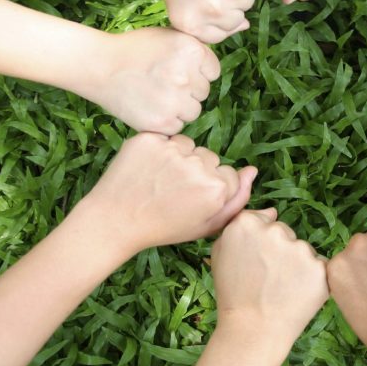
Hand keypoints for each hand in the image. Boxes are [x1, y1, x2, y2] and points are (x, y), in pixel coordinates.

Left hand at [81, 133, 256, 253]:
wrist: (114, 222)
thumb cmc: (164, 227)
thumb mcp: (206, 225)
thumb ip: (236, 200)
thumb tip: (252, 170)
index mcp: (216, 188)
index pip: (230, 175)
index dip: (213, 188)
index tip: (194, 200)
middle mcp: (198, 166)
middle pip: (211, 158)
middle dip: (199, 171)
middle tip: (175, 192)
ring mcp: (173, 150)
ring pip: (190, 146)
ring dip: (180, 158)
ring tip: (161, 180)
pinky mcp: (150, 139)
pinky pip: (167, 138)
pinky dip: (160, 150)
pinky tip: (149, 169)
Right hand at [84, 27, 218, 134]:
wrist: (98, 66)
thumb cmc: (134, 49)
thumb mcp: (169, 36)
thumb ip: (194, 49)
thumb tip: (211, 67)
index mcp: (192, 50)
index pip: (213, 71)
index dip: (197, 72)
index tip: (178, 70)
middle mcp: (186, 75)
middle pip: (204, 92)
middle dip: (188, 89)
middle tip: (163, 83)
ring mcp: (175, 100)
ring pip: (193, 111)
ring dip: (179, 107)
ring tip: (157, 95)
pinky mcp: (162, 122)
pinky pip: (178, 126)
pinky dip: (166, 121)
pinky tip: (150, 107)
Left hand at [154, 0, 260, 43]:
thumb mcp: (181, 5)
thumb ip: (209, 24)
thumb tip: (246, 25)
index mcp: (192, 24)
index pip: (221, 34)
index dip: (218, 18)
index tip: (210, 0)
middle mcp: (214, 12)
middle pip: (237, 19)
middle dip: (228, 4)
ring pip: (247, 0)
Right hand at [212, 210, 328, 344]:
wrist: (252, 330)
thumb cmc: (233, 293)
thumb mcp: (221, 252)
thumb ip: (242, 225)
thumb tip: (272, 211)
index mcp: (247, 223)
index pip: (264, 220)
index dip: (260, 244)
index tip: (255, 263)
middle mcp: (276, 231)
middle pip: (285, 233)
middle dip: (280, 251)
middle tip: (268, 279)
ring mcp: (300, 248)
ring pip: (302, 250)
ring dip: (297, 265)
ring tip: (281, 289)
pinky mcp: (320, 267)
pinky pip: (319, 266)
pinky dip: (312, 279)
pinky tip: (297, 295)